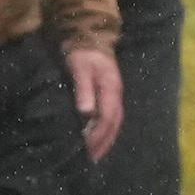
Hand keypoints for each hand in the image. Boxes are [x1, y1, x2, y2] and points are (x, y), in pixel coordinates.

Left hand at [67, 41, 123, 163]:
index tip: (85, 148)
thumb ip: (83, 89)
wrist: (89, 35)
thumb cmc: (82, 53)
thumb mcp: (79, 68)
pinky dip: (106, 130)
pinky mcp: (109, 94)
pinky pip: (111, 117)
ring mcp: (114, 94)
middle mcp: (115, 95)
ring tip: (95, 154)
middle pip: (113, 124)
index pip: (106, 118)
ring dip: (106, 139)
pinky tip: (98, 137)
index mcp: (110, 89)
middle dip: (104, 143)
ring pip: (114, 122)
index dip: (97, 135)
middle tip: (92, 159)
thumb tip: (86, 112)